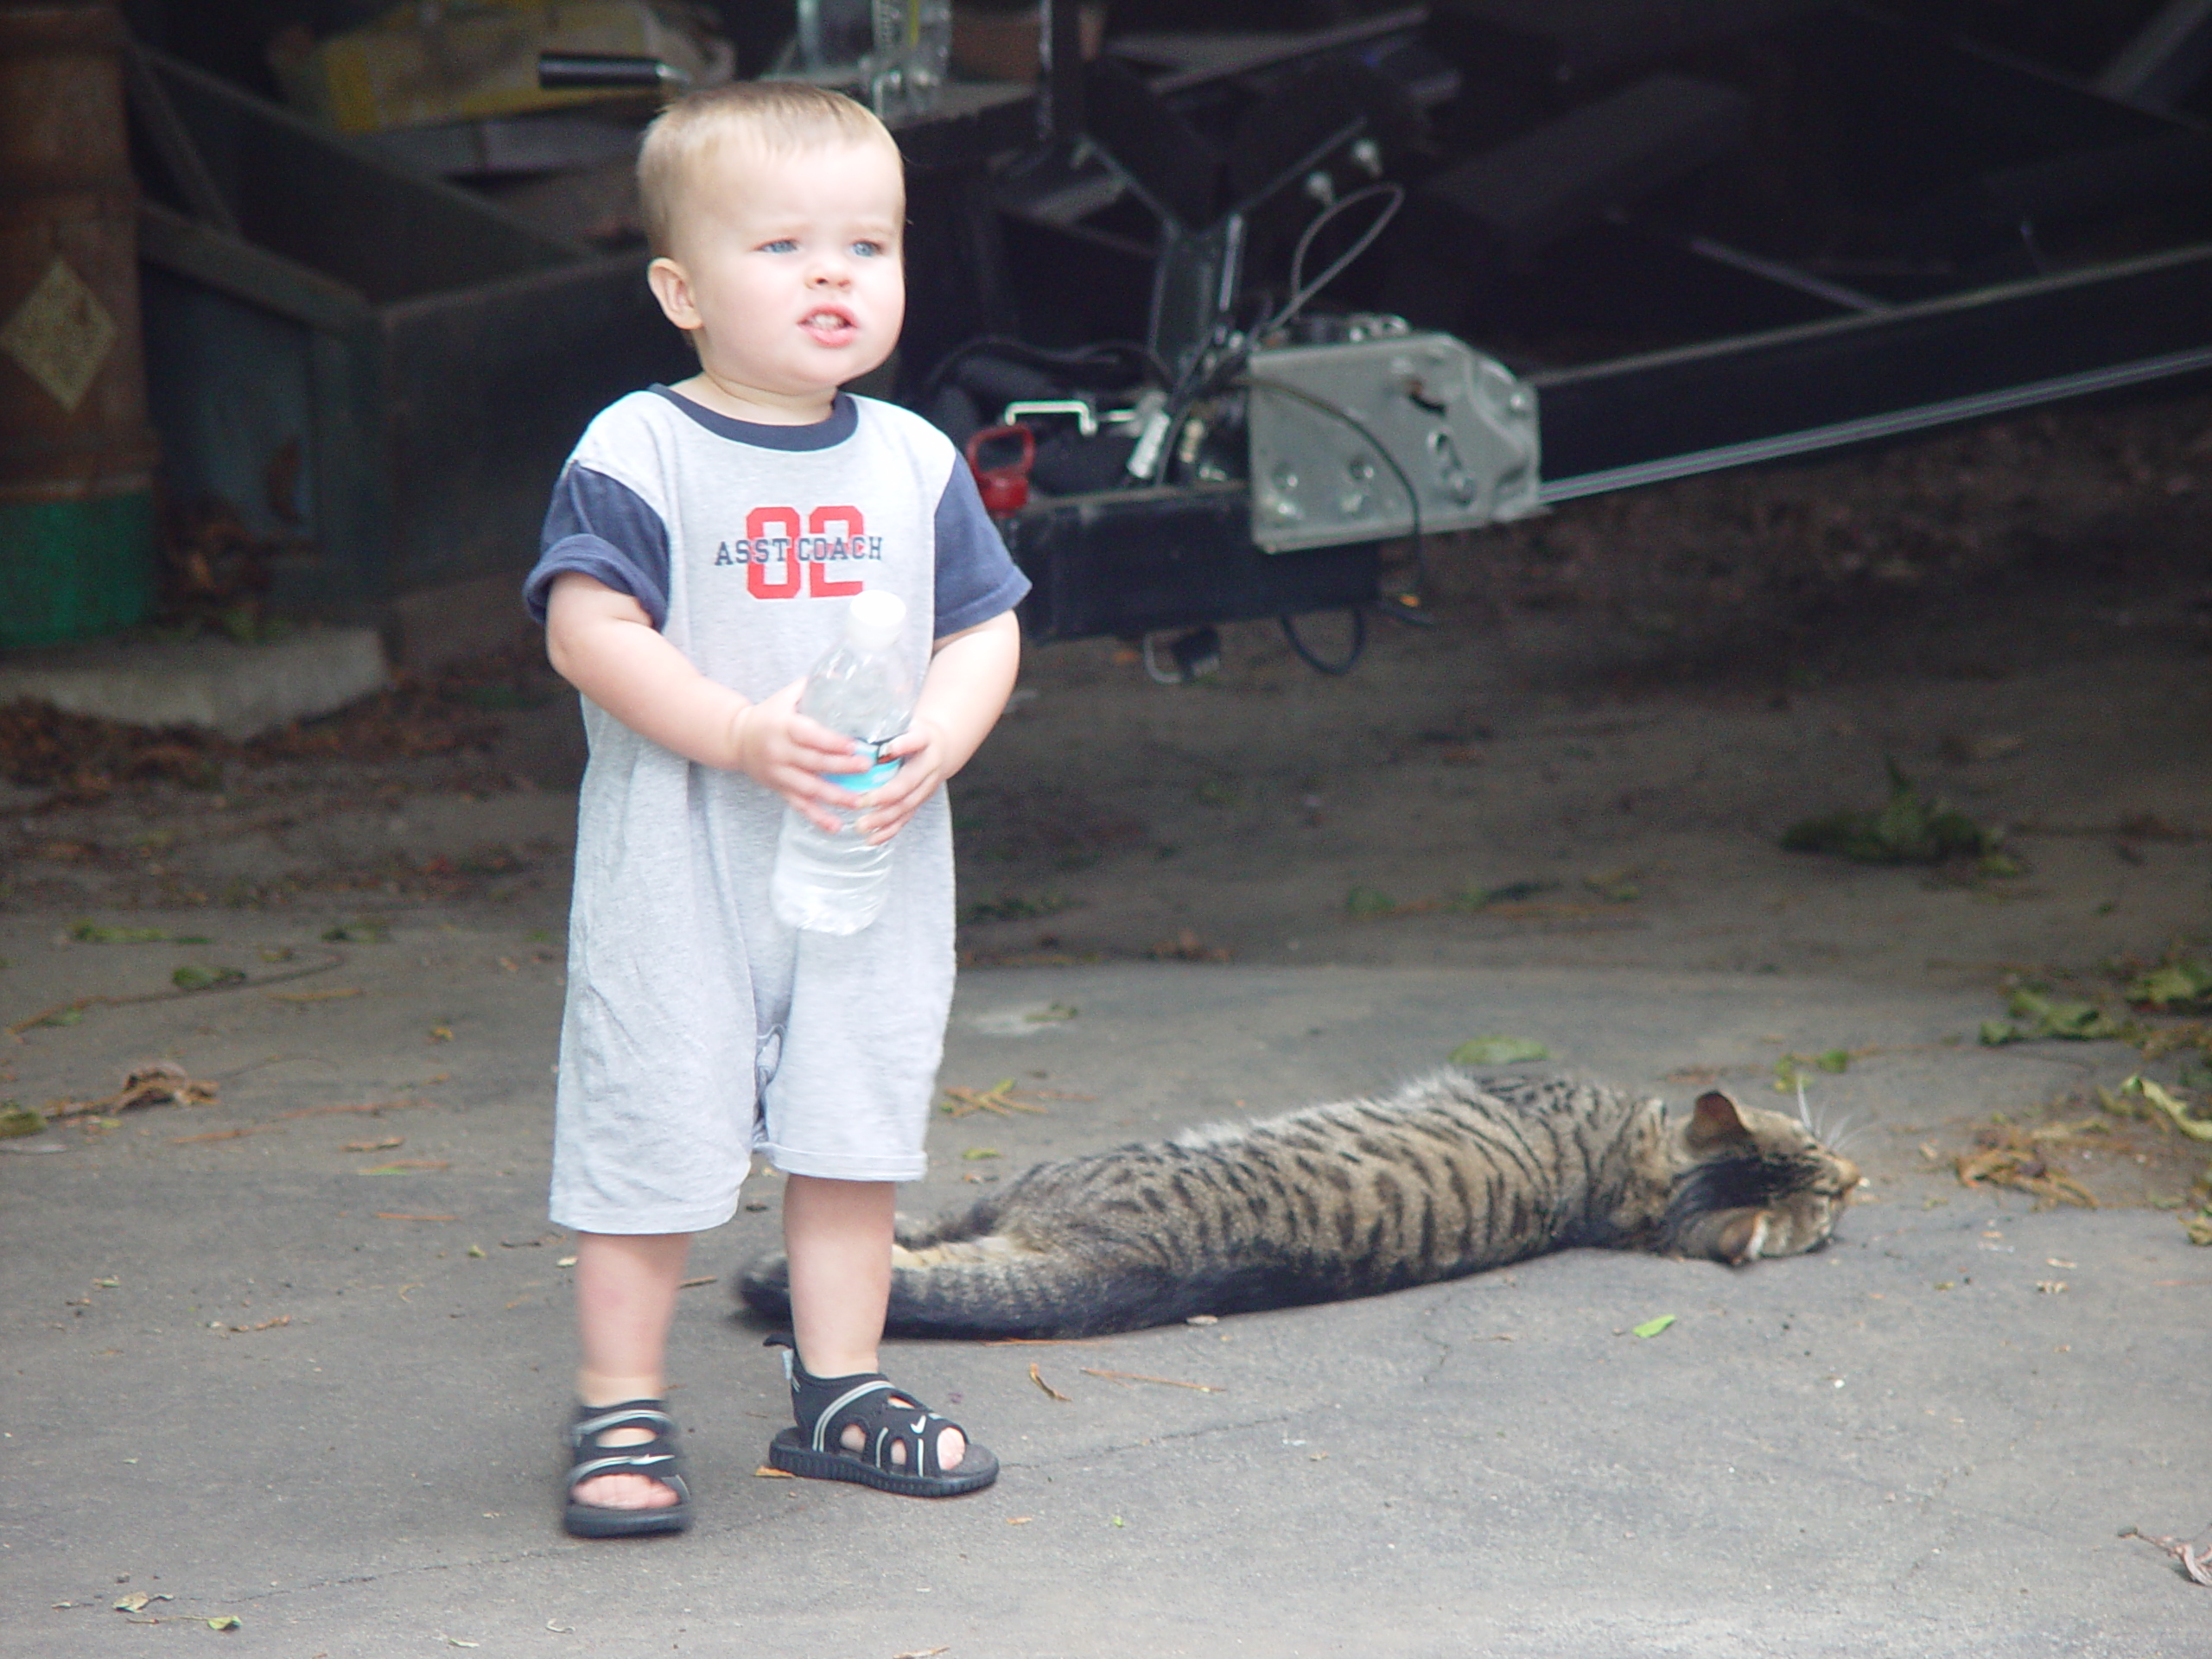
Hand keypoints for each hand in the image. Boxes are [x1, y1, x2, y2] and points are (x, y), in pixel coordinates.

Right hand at [731, 680, 874, 831]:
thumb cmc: (769, 714)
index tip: (856, 746)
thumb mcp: (787, 696)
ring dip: (834, 797)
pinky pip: (799, 806)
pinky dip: (817, 818)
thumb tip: (847, 671)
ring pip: (809, 788)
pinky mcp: (779, 789)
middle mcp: (780, 752)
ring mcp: (779, 774)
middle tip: (868, 768)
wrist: (735, 738)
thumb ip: (814, 686)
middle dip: (842, 767)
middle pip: (814, 763)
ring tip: (859, 802)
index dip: (833, 742)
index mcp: (784, 727)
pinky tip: (836, 827)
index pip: (811, 736)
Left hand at [852, 717, 949, 843]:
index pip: (916, 741)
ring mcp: (925, 788)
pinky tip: (870, 840)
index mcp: (925, 741)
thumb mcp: (903, 721)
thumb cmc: (911, 732)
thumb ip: (884, 726)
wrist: (940, 748)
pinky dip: (888, 831)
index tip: (890, 748)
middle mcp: (928, 766)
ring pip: (906, 806)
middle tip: (860, 802)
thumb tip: (851, 724)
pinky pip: (904, 820)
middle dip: (884, 796)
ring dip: (883, 818)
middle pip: (908, 783)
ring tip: (860, 826)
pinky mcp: (918, 802)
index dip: (904, 745)